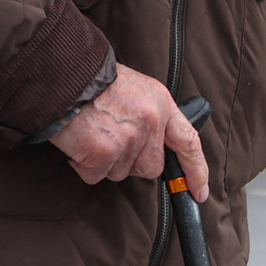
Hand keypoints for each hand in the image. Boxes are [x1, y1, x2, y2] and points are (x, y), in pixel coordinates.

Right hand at [49, 66, 208, 198]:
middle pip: (151, 167)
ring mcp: (127, 139)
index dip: (196, 170)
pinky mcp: (103, 153)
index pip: (189, 143)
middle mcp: (149, 123)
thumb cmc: (98, 82)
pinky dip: (85, 165)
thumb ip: (153, 117)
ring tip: (94, 133)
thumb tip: (157, 146)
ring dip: (106, 162)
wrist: (66, 75)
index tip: (199, 191)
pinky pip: (96, 175)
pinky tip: (80, 142)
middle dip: (133, 162)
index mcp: (161, 105)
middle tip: (113, 140)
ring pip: (121, 173)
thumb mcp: (138, 90)